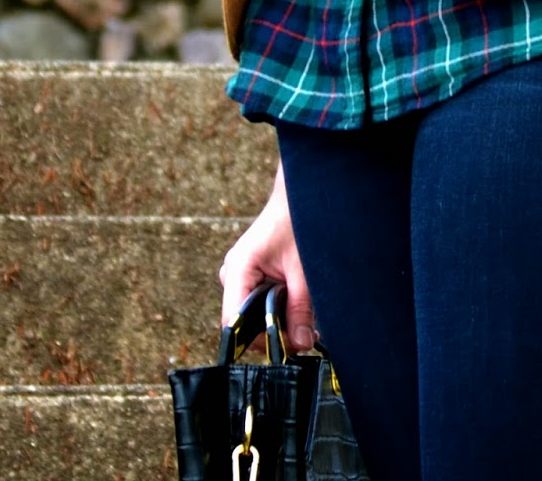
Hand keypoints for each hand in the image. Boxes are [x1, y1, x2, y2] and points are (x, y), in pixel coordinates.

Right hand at [219, 160, 315, 352]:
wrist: (301, 193)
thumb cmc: (299, 221)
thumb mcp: (303, 269)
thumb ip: (300, 308)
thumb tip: (301, 345)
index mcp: (238, 270)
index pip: (234, 323)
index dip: (259, 340)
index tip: (288, 348)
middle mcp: (233, 274)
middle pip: (246, 323)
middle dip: (276, 331)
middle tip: (309, 333)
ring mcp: (240, 275)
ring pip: (255, 315)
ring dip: (281, 320)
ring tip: (309, 317)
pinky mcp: (251, 275)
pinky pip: (260, 302)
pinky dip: (280, 308)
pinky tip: (301, 305)